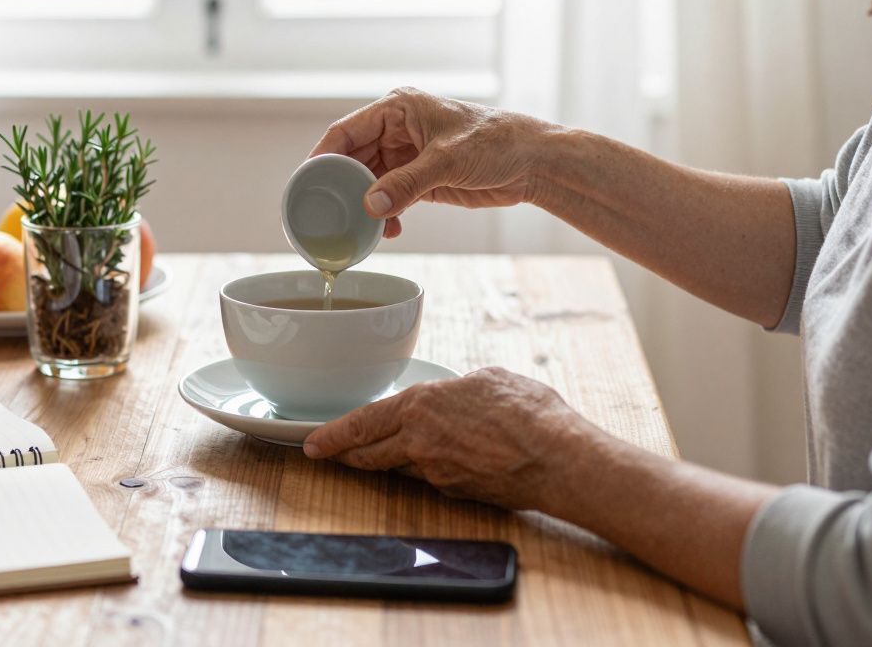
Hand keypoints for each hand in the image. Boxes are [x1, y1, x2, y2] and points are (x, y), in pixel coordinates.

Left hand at [302, 367, 596, 510]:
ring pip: (397, 468)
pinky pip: (430, 479)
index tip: (311, 443)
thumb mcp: (488, 379)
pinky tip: (443, 461)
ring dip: (387, 462)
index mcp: (420, 405)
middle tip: (329, 454)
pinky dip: (428, 470)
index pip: (362, 423)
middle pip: (367, 454)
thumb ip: (458, 388)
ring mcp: (435, 472)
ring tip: (381, 455)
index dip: (332, 435)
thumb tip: (456, 393)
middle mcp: (418, 441)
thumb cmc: (529, 412)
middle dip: (345, 454)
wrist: (559, 458)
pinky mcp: (455, 493)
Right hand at [309, 87, 558, 237]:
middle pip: (351, 160)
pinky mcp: (418, 178)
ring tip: (361, 230)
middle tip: (330, 216)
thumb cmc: (496, 143)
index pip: (345, 132)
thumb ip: (407, 184)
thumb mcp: (448, 162)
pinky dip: (383, 215)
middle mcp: (395, 130)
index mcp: (397, 109)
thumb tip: (370, 206)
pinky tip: (386, 232)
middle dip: (342, 189)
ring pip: (367, 182)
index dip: (322, 158)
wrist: (533, 162)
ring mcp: (405, 155)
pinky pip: (387, 197)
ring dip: (363, 206)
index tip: (306, 185)